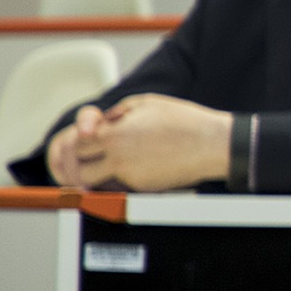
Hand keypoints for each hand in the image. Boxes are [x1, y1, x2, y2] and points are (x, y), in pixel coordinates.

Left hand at [52, 95, 230, 189]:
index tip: (96, 140)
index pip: (78, 143)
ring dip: (102, 175)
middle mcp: (118, 157)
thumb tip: (106, 120)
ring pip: (97, 182)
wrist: (212, 144)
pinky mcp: (143, 188)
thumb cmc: (185, 121)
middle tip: (103, 155)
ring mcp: (130, 175)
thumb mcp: (147, 103)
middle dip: (89, 161)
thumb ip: (119, 111)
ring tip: (119, 164)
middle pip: (81, 167)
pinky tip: (145, 166)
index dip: (86, 141)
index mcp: (115, 133)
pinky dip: (127, 178)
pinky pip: (122, 185)